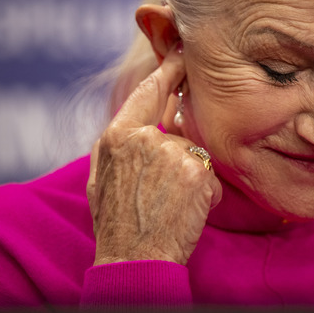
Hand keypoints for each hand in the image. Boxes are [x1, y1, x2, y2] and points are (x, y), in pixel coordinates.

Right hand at [86, 51, 221, 265]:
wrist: (133, 259)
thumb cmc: (118, 223)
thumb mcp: (103, 177)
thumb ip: (121, 144)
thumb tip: (140, 122)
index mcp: (117, 136)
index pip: (148, 92)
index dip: (168, 70)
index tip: (181, 53)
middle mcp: (143, 138)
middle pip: (176, 133)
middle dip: (178, 158)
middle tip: (165, 190)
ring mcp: (171, 153)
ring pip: (195, 156)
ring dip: (191, 180)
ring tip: (169, 207)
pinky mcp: (195, 171)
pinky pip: (210, 178)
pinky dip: (204, 196)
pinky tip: (186, 212)